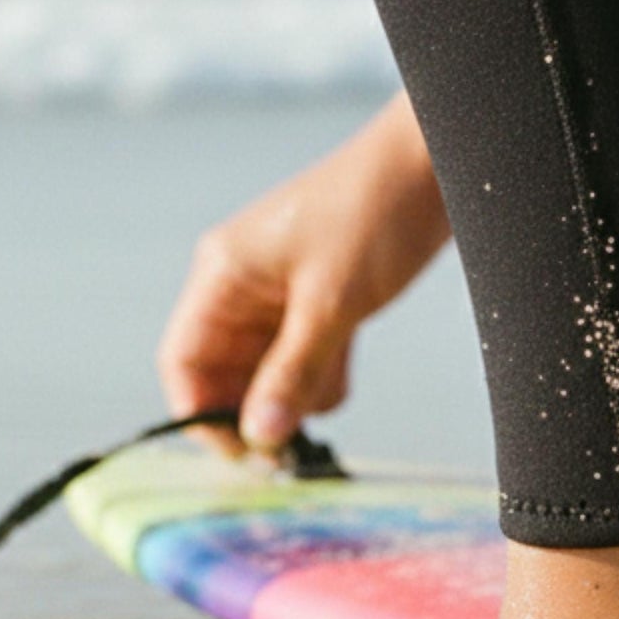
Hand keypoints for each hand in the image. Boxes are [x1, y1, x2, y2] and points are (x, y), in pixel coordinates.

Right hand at [157, 91, 450, 454]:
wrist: (433, 164)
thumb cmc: (375, 214)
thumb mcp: (332, 303)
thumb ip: (295, 372)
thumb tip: (261, 437)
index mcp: (223, 274)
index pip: (184, 361)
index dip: (203, 414)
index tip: (242, 454)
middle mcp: (241, 284)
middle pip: (223, 372)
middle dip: (253, 410)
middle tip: (289, 451)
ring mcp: (280, 291)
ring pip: (266, 368)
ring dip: (293, 395)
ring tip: (326, 395)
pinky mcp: (319, 296)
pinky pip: (303, 354)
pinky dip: (319, 375)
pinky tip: (340, 378)